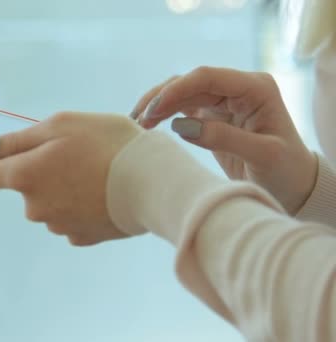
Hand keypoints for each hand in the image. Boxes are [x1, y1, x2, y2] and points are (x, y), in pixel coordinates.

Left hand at [0, 112, 144, 245]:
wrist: (153, 183)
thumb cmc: (107, 144)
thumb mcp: (61, 125)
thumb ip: (16, 139)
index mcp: (24, 175)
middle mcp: (33, 206)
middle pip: (22, 185)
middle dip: (40, 169)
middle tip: (74, 153)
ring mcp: (57, 226)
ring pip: (48, 201)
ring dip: (62, 186)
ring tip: (96, 171)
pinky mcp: (81, 237)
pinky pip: (70, 216)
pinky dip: (80, 204)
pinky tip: (103, 192)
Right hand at [132, 66, 316, 214]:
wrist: (293, 185)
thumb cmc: (285, 171)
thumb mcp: (262, 156)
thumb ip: (224, 138)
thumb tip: (181, 126)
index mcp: (256, 88)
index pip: (208, 77)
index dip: (177, 89)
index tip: (153, 110)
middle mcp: (238, 88)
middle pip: (190, 82)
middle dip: (161, 98)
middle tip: (138, 121)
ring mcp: (224, 100)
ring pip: (182, 92)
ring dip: (158, 104)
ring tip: (137, 124)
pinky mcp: (212, 115)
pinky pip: (181, 107)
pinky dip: (163, 114)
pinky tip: (146, 125)